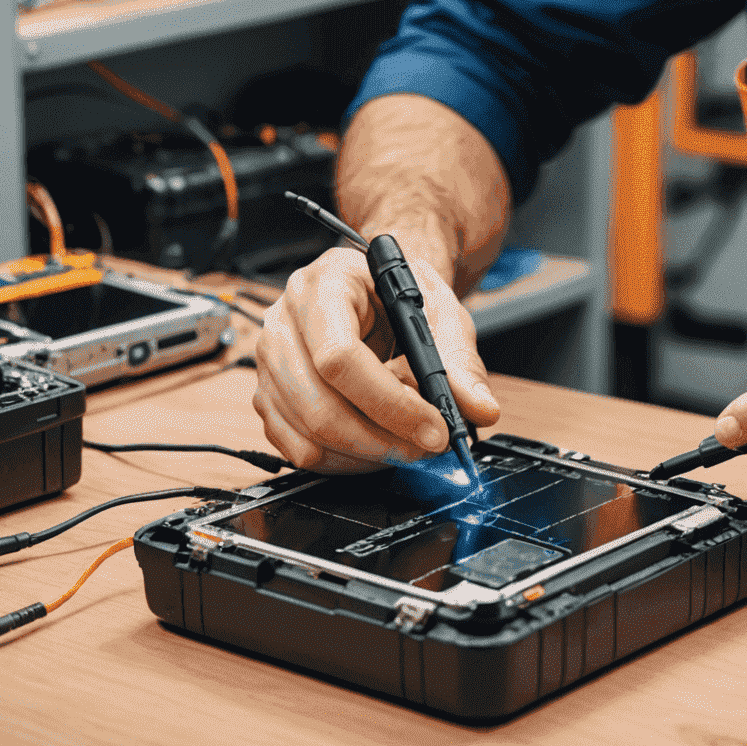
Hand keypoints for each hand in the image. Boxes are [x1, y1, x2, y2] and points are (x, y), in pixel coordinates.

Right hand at [254, 244, 499, 472]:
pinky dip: (341, 460)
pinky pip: (296, 448)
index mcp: (324, 285)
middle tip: (427, 448)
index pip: (339, 354)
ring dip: (366, 454)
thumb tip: (479, 408)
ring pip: (308, 433)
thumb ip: (459, 361)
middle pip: (319, 403)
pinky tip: (375, 445)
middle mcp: (284, 321)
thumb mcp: (438, 312)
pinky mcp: (267, 396)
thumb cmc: (397, 294)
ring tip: (407, 444)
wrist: (372, 290)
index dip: (389, 402)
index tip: (433, 427)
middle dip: (381, 438)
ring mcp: (269, 362)